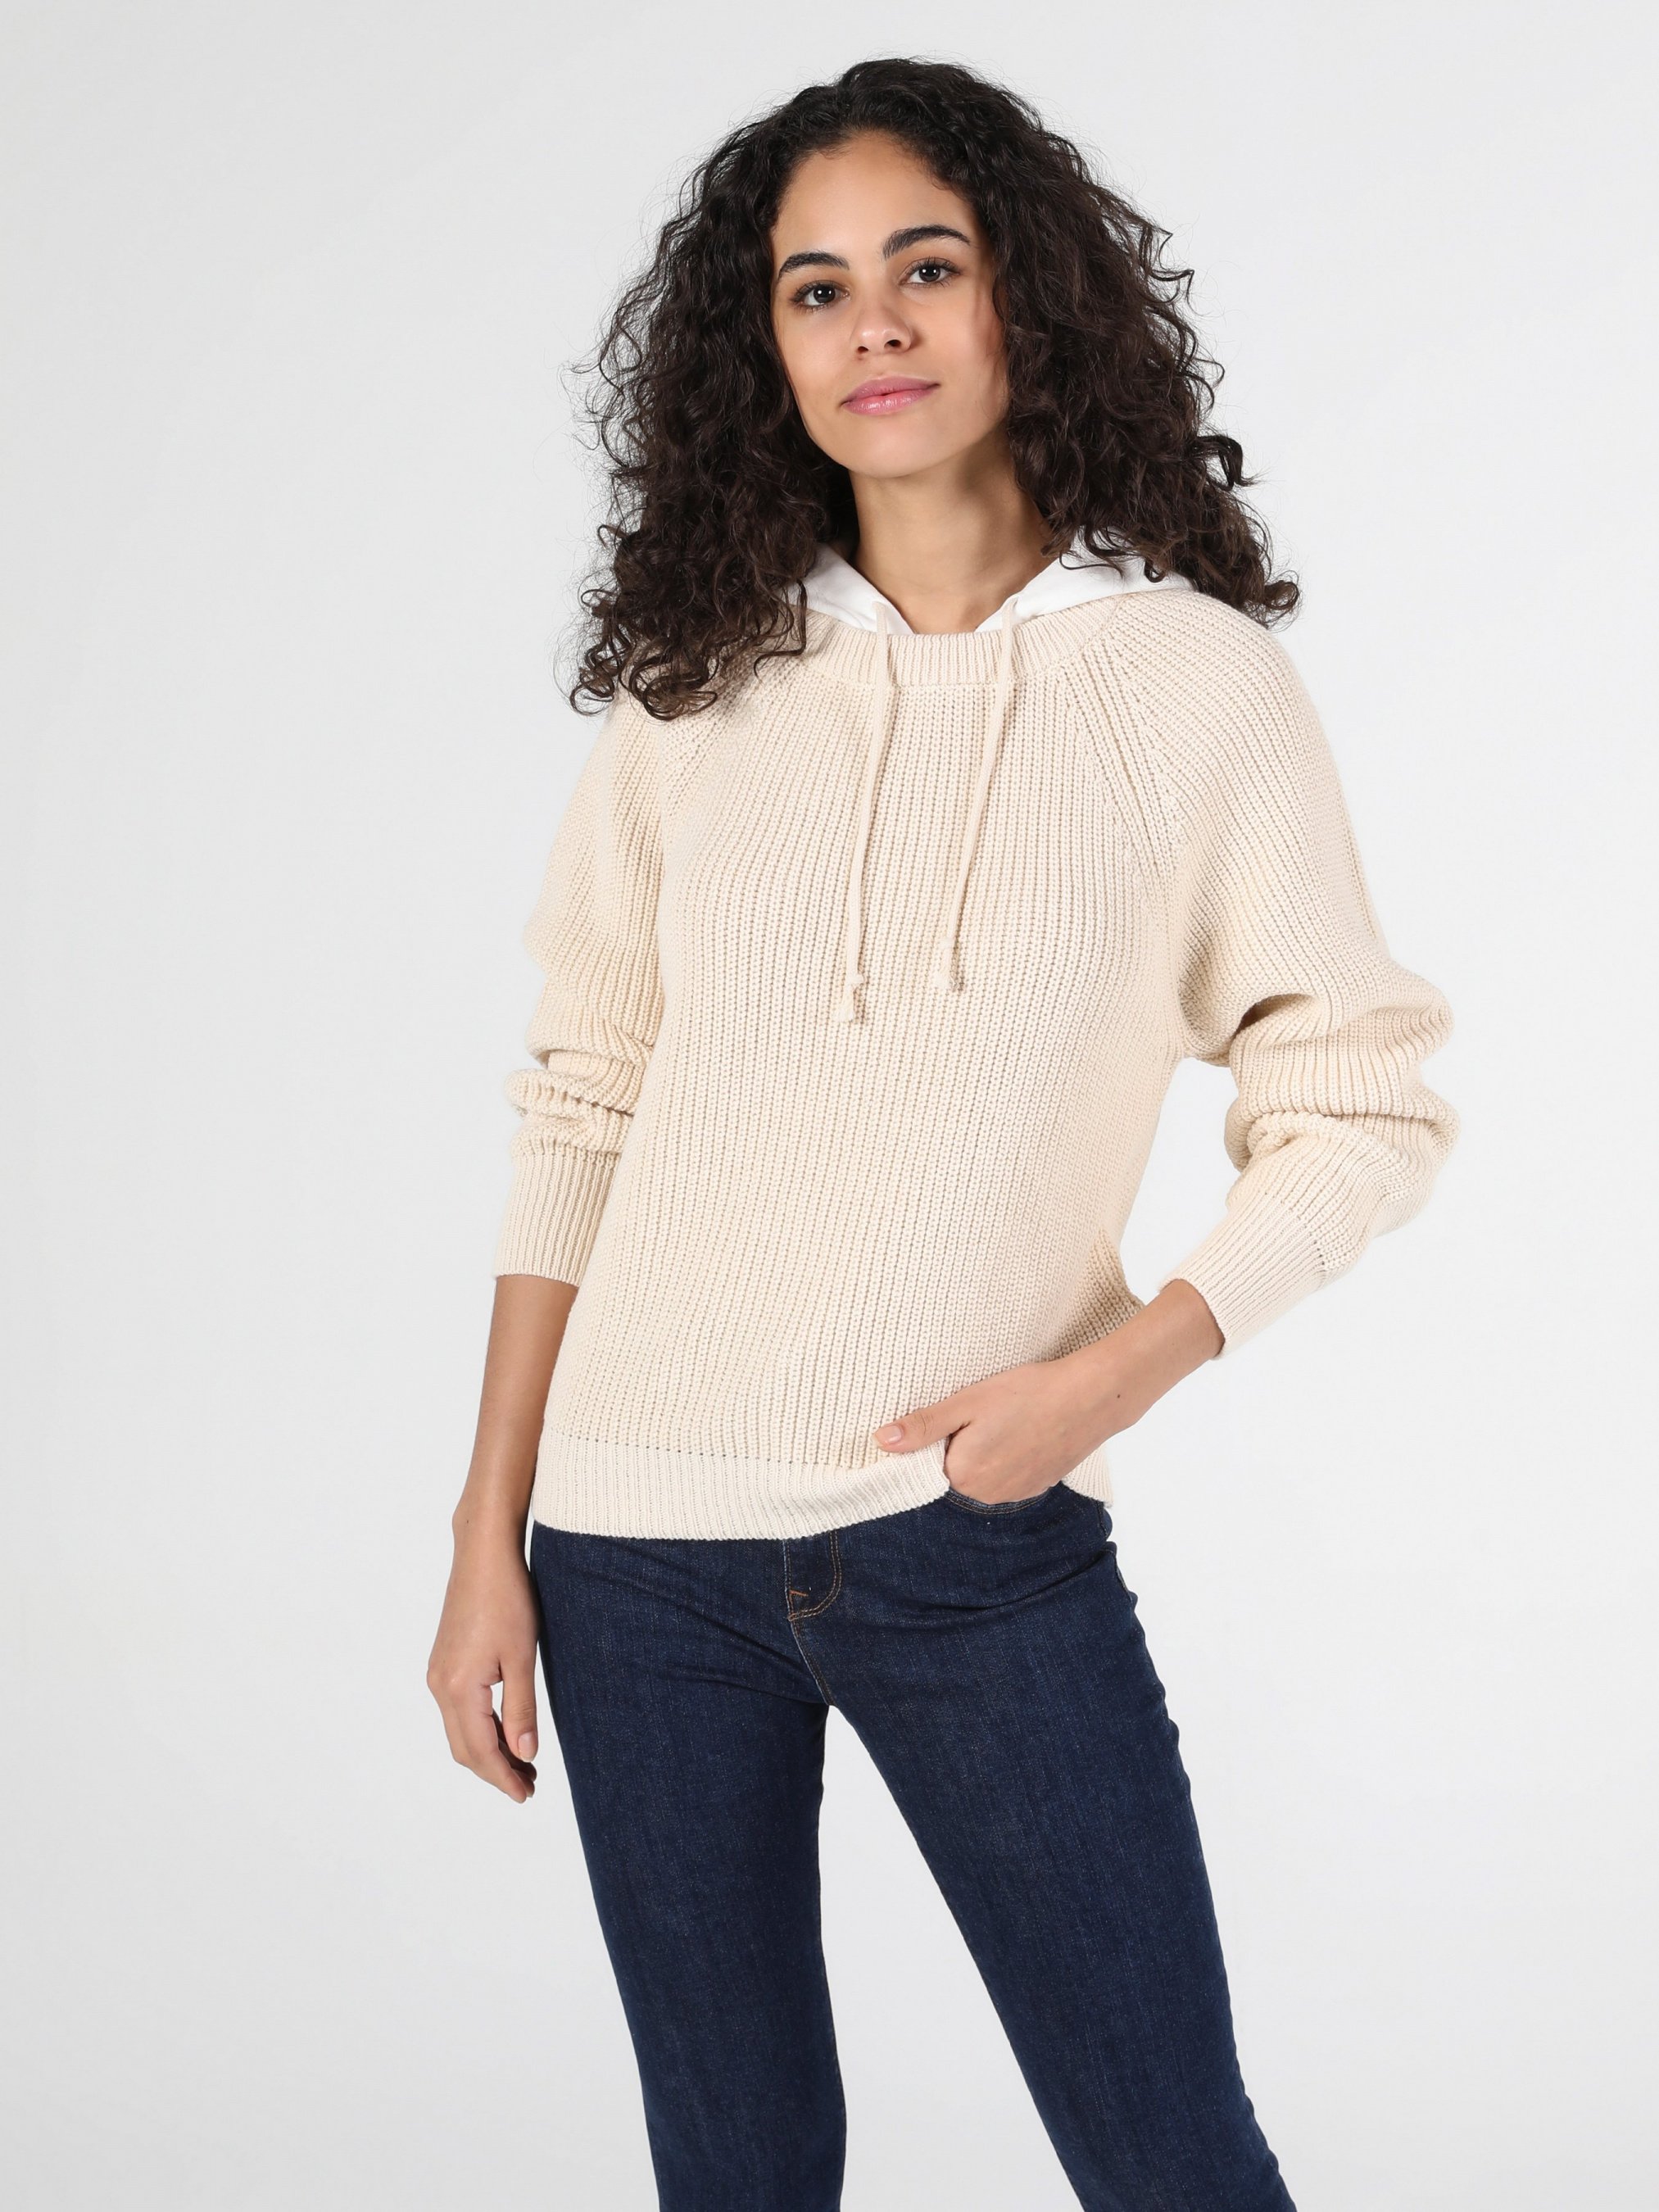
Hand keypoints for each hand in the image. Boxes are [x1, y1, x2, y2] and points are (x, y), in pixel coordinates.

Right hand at [427, 1531, 542, 1803]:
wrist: (483, 1555)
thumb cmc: (508, 1599)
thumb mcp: (522, 1657)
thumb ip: (521, 1709)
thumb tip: (524, 1754)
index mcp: (459, 1687)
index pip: (480, 1750)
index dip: (504, 1777)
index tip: (527, 1795)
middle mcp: (439, 1685)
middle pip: (463, 1748)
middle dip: (495, 1771)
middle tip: (529, 1785)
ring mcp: (437, 1673)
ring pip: (459, 1731)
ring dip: (488, 1751)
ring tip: (523, 1763)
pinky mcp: (443, 1662)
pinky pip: (457, 1711)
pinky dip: (479, 1729)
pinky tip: (504, 1729)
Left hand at [871, 1281, 1222, 1504]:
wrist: (1092, 1397)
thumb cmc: (1028, 1393)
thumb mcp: (967, 1402)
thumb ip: (923, 1427)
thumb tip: (883, 1442)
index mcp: (963, 1476)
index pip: (932, 1458)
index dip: (943, 1431)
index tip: (963, 1411)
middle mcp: (988, 1495)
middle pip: (958, 1466)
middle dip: (965, 1439)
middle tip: (988, 1408)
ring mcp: (1016, 1493)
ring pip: (985, 1469)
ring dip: (990, 1446)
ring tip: (1012, 1415)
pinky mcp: (1039, 1485)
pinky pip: (1010, 1471)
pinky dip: (1013, 1451)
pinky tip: (1028, 1426)